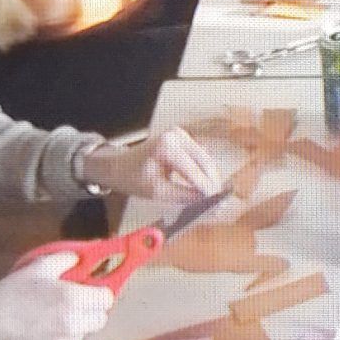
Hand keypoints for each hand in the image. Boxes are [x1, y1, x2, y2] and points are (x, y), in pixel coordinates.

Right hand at [0, 255, 113, 339]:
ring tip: (50, 319)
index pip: (107, 298)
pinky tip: (39, 334)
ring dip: (74, 327)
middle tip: (74, 305)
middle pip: (100, 320)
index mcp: (73, 299)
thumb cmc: (11, 294)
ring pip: (82, 335)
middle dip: (91, 311)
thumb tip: (82, 258)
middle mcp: (74, 325)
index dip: (100, 293)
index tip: (91, 291)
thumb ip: (65, 259)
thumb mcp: (37, 268)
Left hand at [78, 126, 223, 204]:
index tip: (218, 204)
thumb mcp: (158, 192)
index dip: (208, 188)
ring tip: (214, 197)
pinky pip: (200, 156)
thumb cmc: (133, 178)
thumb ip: (184, 196)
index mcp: (167, 146)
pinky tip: (206, 186)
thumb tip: (208, 203)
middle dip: (213, 183)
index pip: (194, 170)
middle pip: (205, 162)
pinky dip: (204, 171)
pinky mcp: (184, 138)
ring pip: (206, 159)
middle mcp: (176, 136)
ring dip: (211, 178)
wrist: (119, 165)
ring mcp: (181, 135)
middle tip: (220, 203)